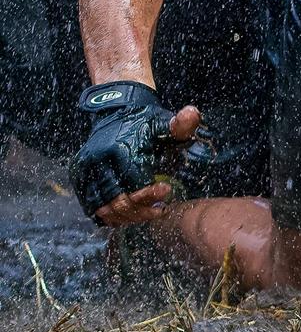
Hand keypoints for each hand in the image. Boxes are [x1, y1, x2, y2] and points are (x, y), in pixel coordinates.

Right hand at [70, 81, 201, 225]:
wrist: (116, 114)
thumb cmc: (145, 122)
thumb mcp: (165, 122)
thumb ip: (181, 124)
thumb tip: (191, 114)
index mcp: (118, 149)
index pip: (134, 183)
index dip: (151, 194)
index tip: (167, 192)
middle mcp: (96, 161)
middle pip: (117, 201)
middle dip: (141, 211)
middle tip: (159, 210)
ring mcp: (84, 171)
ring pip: (102, 209)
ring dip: (127, 217)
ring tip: (147, 213)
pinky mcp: (78, 178)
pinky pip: (91, 207)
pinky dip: (110, 215)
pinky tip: (130, 213)